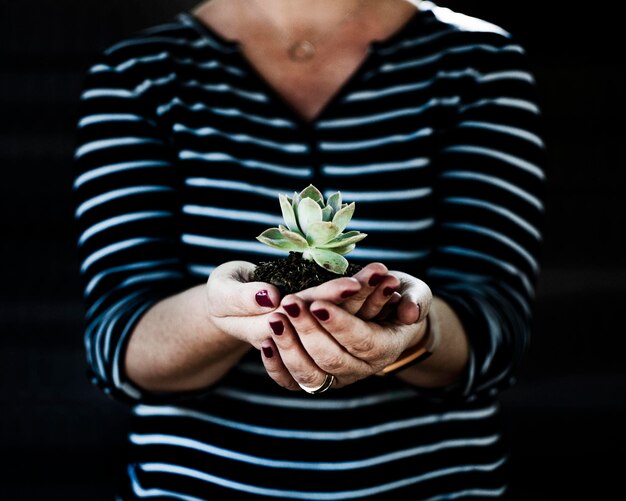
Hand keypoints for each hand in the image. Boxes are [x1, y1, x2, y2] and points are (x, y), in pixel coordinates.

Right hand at [206, 261, 375, 348]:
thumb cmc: (222, 295)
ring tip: (387, 275)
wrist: (229, 308)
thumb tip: (271, 299)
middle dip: (359, 298)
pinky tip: (384, 284)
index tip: (354, 282)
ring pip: (345, 323)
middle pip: (333, 321)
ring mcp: (308, 336)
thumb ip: (241, 297)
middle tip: (381, 273)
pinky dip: (366, 301)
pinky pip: (347, 317)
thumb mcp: (221, 290)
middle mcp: (297, 339)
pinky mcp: (316, 325)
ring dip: (368, 300)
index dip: (329, 298)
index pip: (306, 315)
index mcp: (268, 332)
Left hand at [261, 271, 431, 390]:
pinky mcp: (315, 377)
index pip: (361, 341)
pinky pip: (292, 382)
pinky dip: (276, 366)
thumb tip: (410, 312)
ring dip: (289, 346)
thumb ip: (416, 299)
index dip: (340, 324)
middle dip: (308, 330)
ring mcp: (336, 378)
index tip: (318, 302)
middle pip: (331, 359)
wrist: (383, 317)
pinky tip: (265, 342)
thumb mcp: (415, 293)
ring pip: (309, 374)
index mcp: (385, 348)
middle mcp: (360, 369)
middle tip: (290, 303)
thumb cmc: (398, 299)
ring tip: (274, 318)